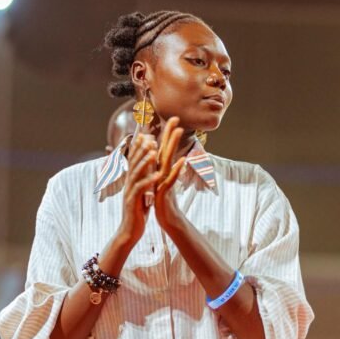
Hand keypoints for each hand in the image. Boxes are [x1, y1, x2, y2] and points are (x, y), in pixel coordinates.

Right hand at [117, 132, 158, 248]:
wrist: (129, 231)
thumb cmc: (137, 212)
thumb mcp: (140, 193)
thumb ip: (142, 181)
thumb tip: (146, 171)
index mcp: (131, 181)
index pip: (135, 161)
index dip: (140, 148)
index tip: (147, 135)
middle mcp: (129, 184)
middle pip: (134, 163)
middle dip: (142, 149)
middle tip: (150, 136)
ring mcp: (129, 192)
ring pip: (137, 173)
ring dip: (145, 161)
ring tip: (154, 151)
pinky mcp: (133, 202)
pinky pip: (141, 189)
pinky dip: (149, 181)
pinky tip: (158, 174)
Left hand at [154, 117, 186, 232]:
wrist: (168, 220)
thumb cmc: (162, 203)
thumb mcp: (159, 184)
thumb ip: (160, 172)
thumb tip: (161, 161)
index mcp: (161, 170)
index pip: (163, 149)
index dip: (165, 135)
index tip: (168, 119)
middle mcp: (166, 173)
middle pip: (168, 150)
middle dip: (171, 134)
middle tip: (175, 117)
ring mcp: (167, 181)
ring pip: (170, 160)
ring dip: (174, 145)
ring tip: (179, 131)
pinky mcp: (166, 191)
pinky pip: (172, 179)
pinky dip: (176, 170)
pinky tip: (181, 161)